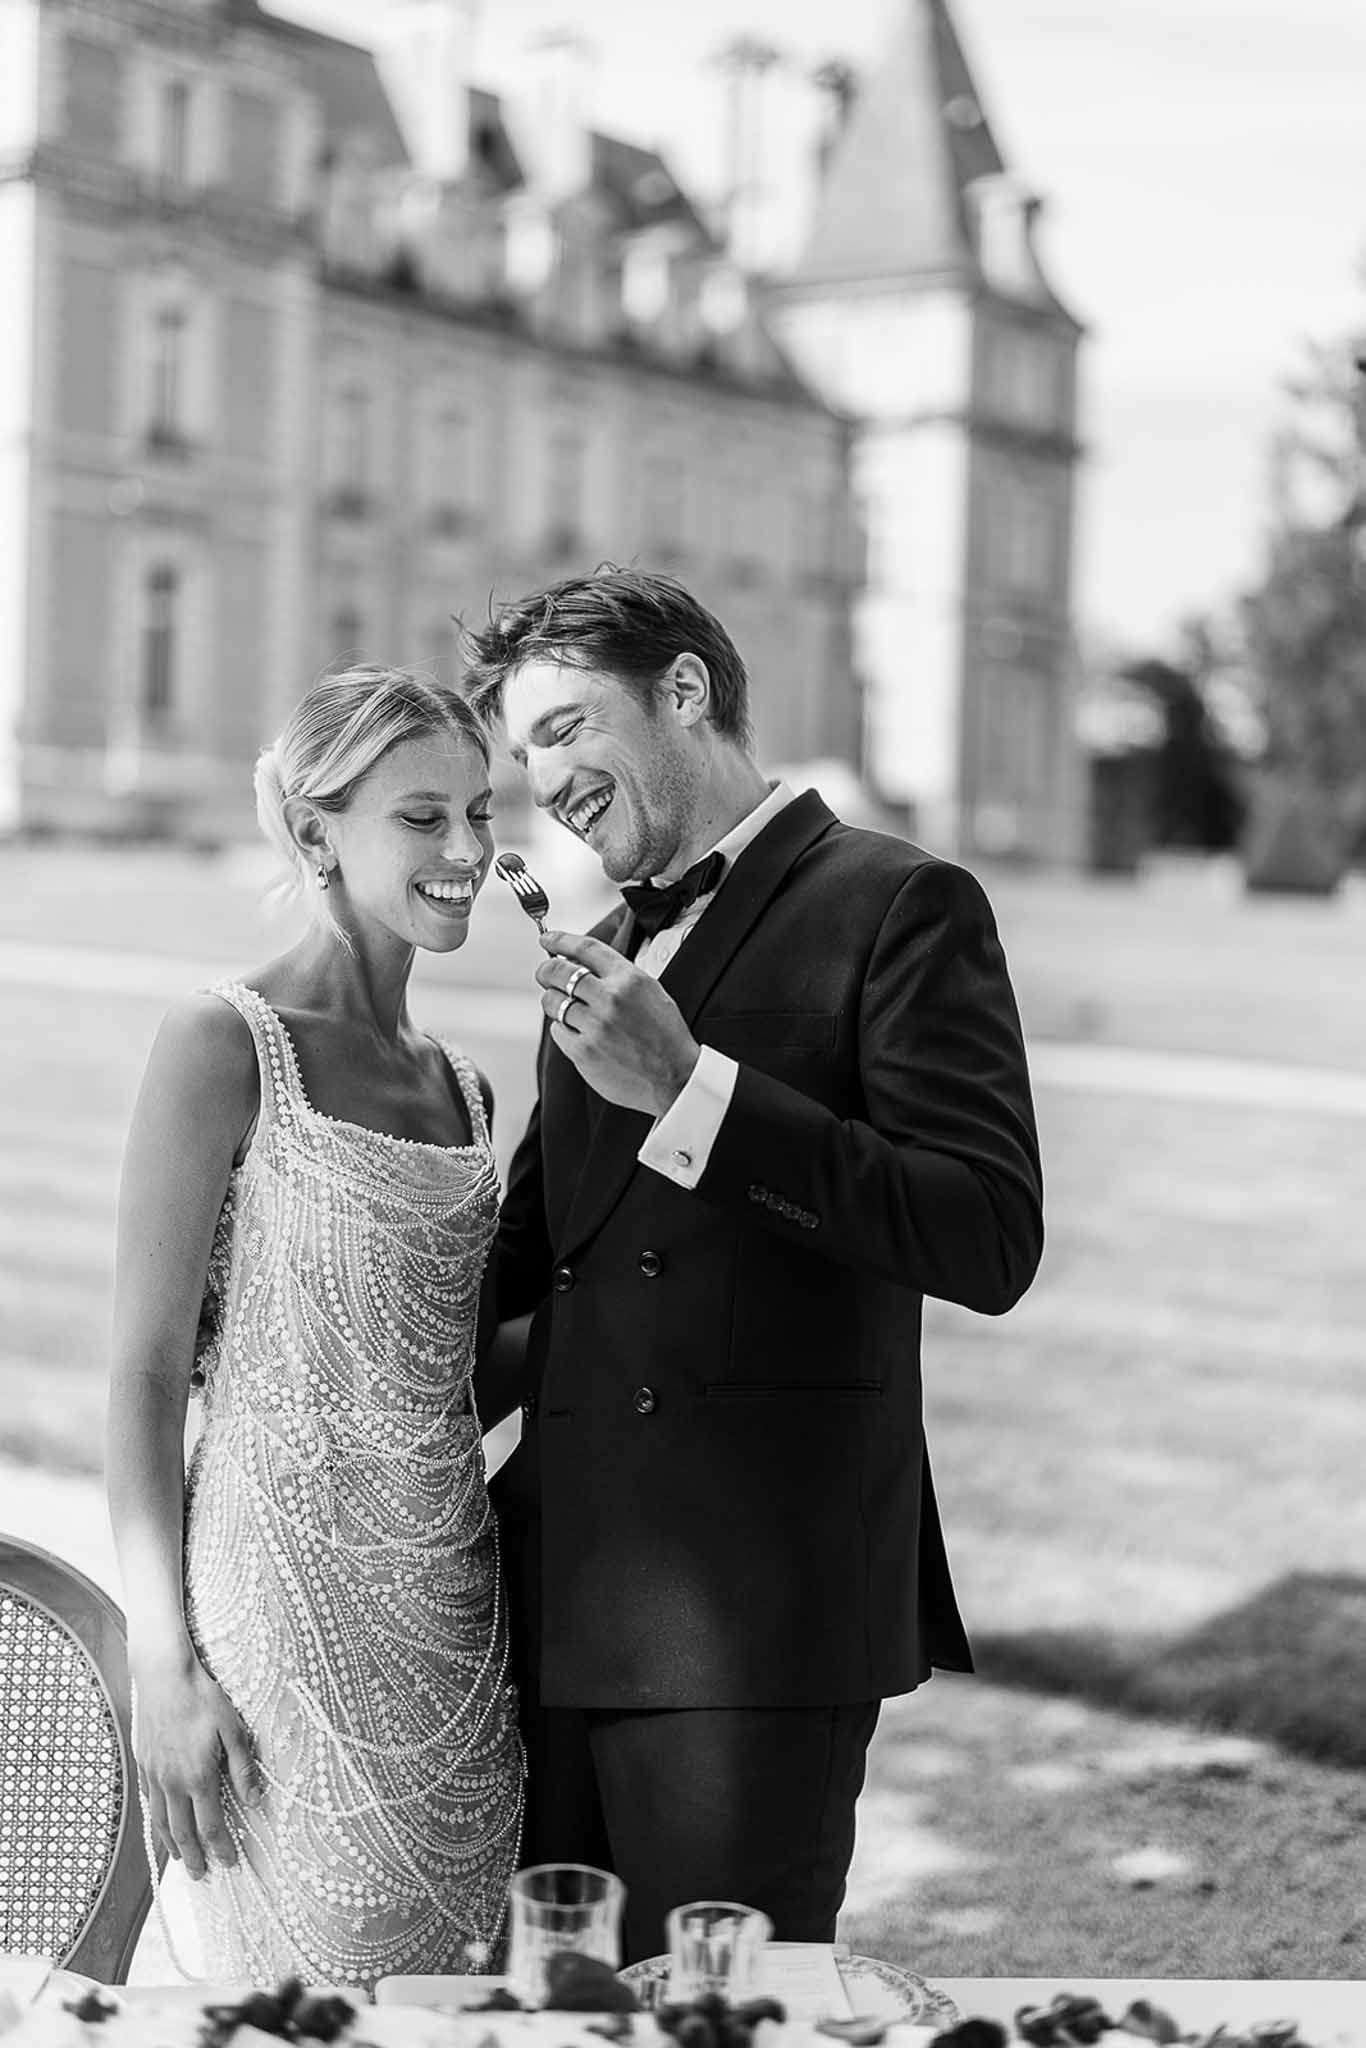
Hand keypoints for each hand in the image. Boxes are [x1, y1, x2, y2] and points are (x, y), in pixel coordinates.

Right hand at [131, 1647, 260, 1878]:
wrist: (163, 1676)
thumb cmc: (203, 1698)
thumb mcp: (233, 1729)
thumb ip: (243, 1768)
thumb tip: (255, 1801)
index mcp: (198, 1777)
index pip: (211, 1826)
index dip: (221, 1848)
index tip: (230, 1864)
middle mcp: (172, 1782)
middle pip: (182, 1833)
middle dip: (194, 1858)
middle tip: (202, 1877)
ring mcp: (154, 1775)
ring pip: (160, 1822)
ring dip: (172, 1846)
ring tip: (182, 1862)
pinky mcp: (143, 1764)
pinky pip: (149, 1803)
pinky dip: (156, 1822)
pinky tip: (161, 1826)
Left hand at [536, 930, 700, 1115]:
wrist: (675, 1078)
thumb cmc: (665, 1036)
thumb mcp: (651, 992)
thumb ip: (618, 976)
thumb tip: (580, 963)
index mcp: (629, 979)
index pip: (585, 948)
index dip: (560, 940)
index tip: (547, 939)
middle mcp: (610, 999)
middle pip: (558, 971)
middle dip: (546, 969)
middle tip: (544, 973)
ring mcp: (595, 1026)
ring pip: (553, 1001)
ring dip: (554, 1002)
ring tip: (565, 1007)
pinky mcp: (583, 1052)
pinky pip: (558, 1030)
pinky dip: (563, 1029)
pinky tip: (579, 1033)